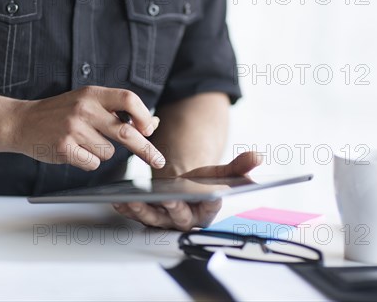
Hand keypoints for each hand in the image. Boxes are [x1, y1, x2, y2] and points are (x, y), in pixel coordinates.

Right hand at [10, 86, 164, 170]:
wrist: (22, 121)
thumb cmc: (60, 113)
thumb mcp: (87, 102)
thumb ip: (116, 111)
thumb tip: (152, 123)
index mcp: (92, 93)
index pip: (128, 99)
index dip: (143, 116)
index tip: (150, 129)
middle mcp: (84, 108)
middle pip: (125, 132)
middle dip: (145, 149)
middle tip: (158, 160)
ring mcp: (73, 128)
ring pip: (108, 152)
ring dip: (102, 153)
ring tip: (83, 142)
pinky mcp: (64, 148)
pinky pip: (92, 163)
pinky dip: (88, 162)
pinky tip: (75, 151)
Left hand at [112, 152, 261, 229]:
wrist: (185, 188)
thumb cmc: (204, 182)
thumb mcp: (221, 172)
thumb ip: (239, 166)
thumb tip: (258, 157)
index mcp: (208, 210)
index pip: (211, 207)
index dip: (209, 202)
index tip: (208, 194)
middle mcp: (187, 219)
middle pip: (180, 217)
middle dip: (173, 209)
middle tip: (168, 200)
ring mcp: (166, 220)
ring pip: (154, 219)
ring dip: (142, 211)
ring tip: (132, 200)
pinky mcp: (149, 216)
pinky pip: (137, 215)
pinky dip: (127, 209)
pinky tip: (118, 200)